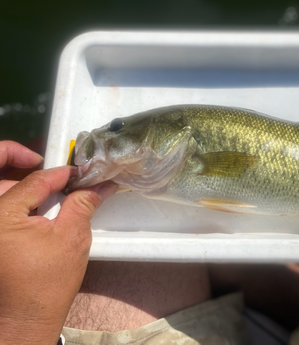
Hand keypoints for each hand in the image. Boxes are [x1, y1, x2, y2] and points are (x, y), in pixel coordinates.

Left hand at [0, 141, 116, 344]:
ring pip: (1, 193)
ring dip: (23, 185)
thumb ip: (82, 202)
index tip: (79, 172)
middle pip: (4, 179)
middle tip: (55, 173)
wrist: (27, 318)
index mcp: (1, 216)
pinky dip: (18, 202)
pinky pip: (2, 210)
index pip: (33, 181)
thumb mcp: (72, 236)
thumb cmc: (49, 281)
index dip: (60, 173)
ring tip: (50, 190)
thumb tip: (100, 183)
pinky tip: (37, 207)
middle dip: (28, 168)